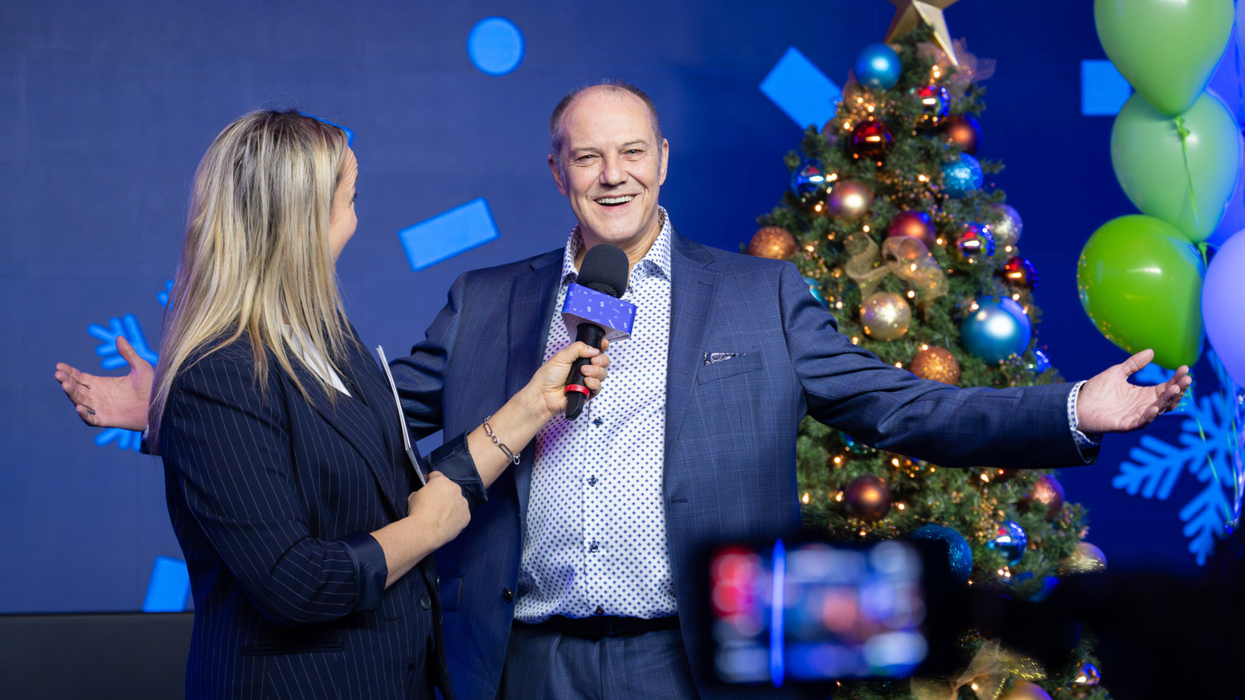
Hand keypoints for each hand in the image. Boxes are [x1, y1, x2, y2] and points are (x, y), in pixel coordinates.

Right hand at [54, 336, 153, 430]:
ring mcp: (102, 409)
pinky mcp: (108, 420)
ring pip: (80, 402)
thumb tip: (119, 336)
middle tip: (58, 374)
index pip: (80, 378)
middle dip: (66, 381)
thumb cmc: (152, 387)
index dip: (69, 372)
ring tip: (65, 384)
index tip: (59, 365)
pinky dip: (84, 415)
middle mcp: (98, 396)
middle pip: (76, 389)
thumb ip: (129, 353)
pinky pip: (92, 419)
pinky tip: (79, 407)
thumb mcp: (140, 367)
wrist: (162, 406)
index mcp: (102, 384)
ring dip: (72, 394)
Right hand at [406, 472, 470, 548]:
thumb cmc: (417, 512)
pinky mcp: (467, 516)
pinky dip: (456, 517)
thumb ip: (423, 492)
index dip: (431, 481)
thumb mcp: (413, 496)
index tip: (428, 488)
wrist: (425, 530)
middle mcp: (455, 489)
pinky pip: (462, 514)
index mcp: (441, 481)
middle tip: (436, 505)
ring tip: (443, 517)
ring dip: (452, 506)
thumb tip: (426, 495)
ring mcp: (463, 503)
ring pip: (458, 501)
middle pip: (450, 489)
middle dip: (444, 494)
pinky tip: (448, 523)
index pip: (436, 476)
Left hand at [524, 340, 609, 420]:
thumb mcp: (561, 356)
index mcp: (578, 359)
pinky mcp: (588, 393)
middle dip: (601, 360)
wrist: (543, 395)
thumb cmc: (547, 377)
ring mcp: (587, 381)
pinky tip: (586, 382)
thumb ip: (578, 348)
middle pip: (603, 362)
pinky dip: (594, 383)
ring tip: (584, 372)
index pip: (595, 351)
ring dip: (595, 371)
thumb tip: (594, 349)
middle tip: (593, 361)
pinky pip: (598, 387)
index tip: (603, 345)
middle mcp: (584, 369)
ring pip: (602, 374)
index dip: (602, 347)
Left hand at [1076, 349, 1191, 434]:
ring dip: (1168, 400)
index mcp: (1145, 394)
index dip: (1177, 378)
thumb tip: (1151, 351)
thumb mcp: (1117, 373)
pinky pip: (1141, 422)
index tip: (1185, 367)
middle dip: (1178, 389)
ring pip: (1158, 410)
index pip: (1167, 387)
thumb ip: (1133, 364)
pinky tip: (1155, 408)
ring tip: (1175, 388)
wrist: (1077, 404)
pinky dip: (1149, 416)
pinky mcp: (1126, 424)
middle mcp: (1144, 406)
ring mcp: (1136, 416)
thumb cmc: (1098, 390)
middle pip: (1167, 399)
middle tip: (1186, 378)